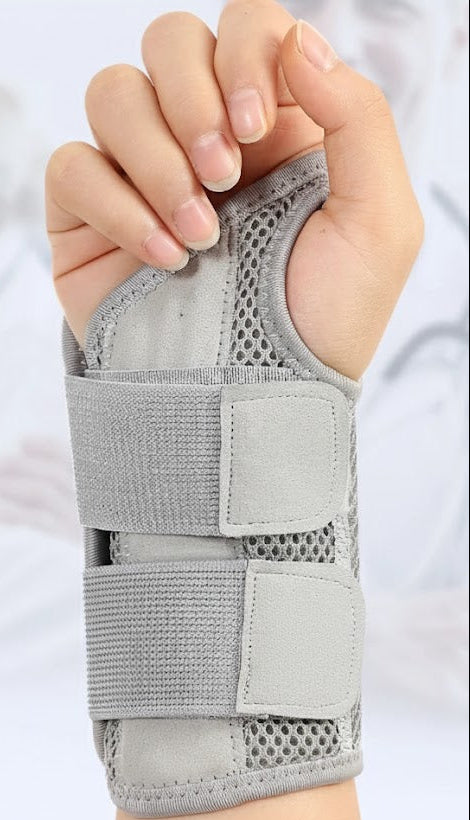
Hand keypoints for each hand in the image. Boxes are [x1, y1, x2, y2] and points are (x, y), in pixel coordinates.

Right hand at [45, 0, 422, 378]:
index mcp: (280, 126)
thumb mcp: (380, 225)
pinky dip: (115, 205)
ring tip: (200, 235)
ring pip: (114, 93)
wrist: (258, 403)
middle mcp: (207, 138)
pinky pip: (72, 165)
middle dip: (193, 99)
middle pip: (170, 40)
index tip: (256, 127)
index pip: (246, 27)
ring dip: (156, 159)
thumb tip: (298, 40)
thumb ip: (359, 116)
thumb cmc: (324, 323)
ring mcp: (145, 175)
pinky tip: (162, 256)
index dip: (243, 53)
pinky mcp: (93, 218)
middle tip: (224, 177)